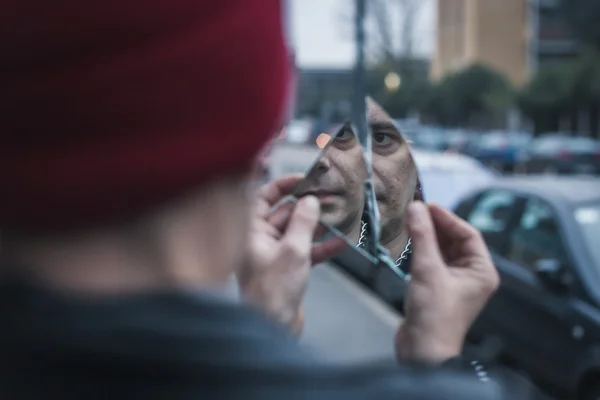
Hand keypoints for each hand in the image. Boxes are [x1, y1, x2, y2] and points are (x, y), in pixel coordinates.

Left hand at [238, 175, 344, 333]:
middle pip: (285, 213)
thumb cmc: (273, 290)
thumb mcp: (293, 250)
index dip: (284, 185)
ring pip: (298, 231)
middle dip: (308, 206)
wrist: (272, 328)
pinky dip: (321, 247)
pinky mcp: (286, 268)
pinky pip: (305, 251)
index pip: (264, 197)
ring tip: (341, 215)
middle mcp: (259, 239)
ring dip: (318, 225)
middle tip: (331, 197)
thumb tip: (310, 200)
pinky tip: (342, 243)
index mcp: (251, 230)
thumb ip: (303, 222)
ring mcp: (273, 254)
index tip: (306, 180)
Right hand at [395, 202, 498, 363]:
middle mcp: (471, 275)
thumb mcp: (428, 270)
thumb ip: (422, 236)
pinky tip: (408, 242)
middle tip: (414, 211)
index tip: (426, 205)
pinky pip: (431, 262)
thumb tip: (416, 207)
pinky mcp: (437, 289)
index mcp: (481, 271)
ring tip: (409, 223)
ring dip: (427, 237)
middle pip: (454, 241)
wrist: (422, 352)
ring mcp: (454, 283)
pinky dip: (421, 251)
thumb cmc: (434, 315)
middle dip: (435, 226)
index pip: (468, 234)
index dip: (447, 218)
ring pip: (441, 250)